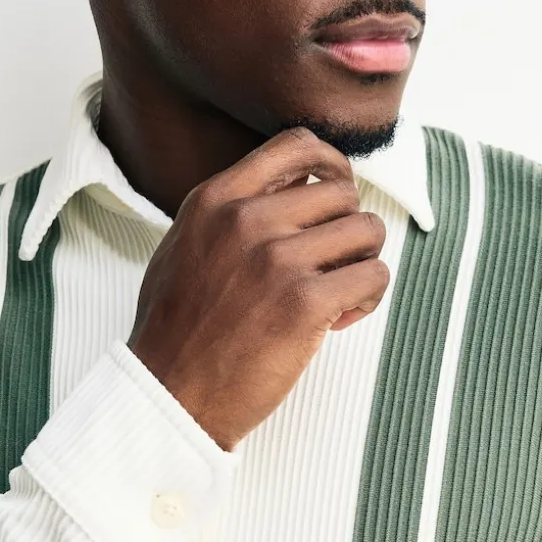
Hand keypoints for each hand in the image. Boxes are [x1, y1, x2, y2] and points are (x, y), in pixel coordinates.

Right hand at [128, 127, 388, 451]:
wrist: (168, 396)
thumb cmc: (176, 331)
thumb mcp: (184, 246)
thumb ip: (230, 212)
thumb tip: (291, 187)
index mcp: (215, 200)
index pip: (296, 145)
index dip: (332, 163)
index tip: (339, 189)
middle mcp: (246, 219)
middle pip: (342, 192)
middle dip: (348, 228)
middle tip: (334, 264)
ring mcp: (277, 259)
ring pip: (366, 230)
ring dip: (363, 261)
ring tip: (340, 292)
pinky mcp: (305, 302)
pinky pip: (373, 276)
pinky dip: (368, 297)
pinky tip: (341, 318)